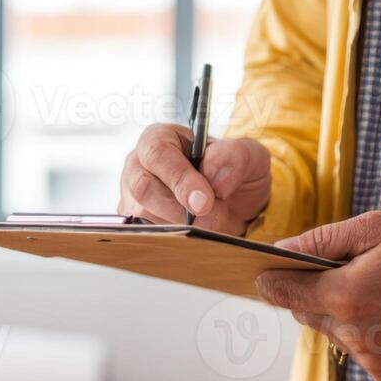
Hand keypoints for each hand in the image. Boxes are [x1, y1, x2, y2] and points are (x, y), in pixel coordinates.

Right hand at [118, 124, 271, 234]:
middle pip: (144, 188)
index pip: (158, 153)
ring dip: (181, 226)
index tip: (205, 202)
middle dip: (180, 209)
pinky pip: (148, 236)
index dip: (180, 178)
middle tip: (213, 218)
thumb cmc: (233, 172)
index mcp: (160, 138)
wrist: (233, 204)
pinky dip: (175, 241)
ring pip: (144, 216)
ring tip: (211, 224)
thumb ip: (233, 156)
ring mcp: (133, 197)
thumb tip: (211, 174)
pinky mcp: (137, 225)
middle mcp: (139, 166)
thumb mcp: (248, 155)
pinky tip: (196, 236)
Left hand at [256, 212, 380, 380]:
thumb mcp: (379, 229)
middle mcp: (352, 334)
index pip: (285, 294)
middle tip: (350, 278)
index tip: (263, 276)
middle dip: (321, 296)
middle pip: (309, 315)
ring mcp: (370, 360)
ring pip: (338, 337)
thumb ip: (324, 239)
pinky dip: (373, 340)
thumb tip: (279, 250)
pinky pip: (363, 356)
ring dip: (349, 319)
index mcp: (345, 295)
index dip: (272, 283)